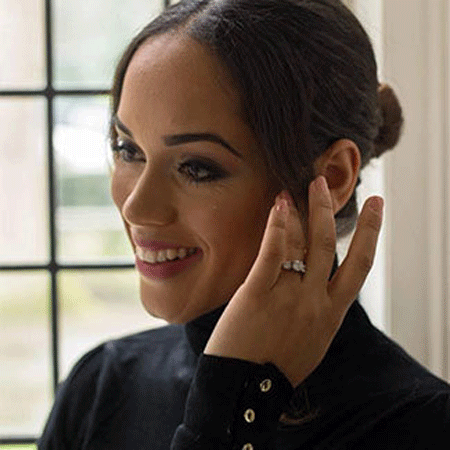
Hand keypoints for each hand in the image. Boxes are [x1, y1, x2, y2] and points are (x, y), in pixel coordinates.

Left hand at [204, 176, 383, 386]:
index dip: (372, 232)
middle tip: (324, 181)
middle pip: (332, 245)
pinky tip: (280, 205)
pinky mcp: (258, 294)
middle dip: (331, 209)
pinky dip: (278, 227)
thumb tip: (321, 286)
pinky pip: (272, 253)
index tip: (378, 206)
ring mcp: (289, 296)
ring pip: (305, 244)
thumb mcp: (313, 341)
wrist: (246, 391)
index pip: (361, 264)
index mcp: (332, 312)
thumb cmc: (278, 366)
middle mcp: (316, 300)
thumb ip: (320, 311)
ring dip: (306, 209)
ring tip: (304, 185)